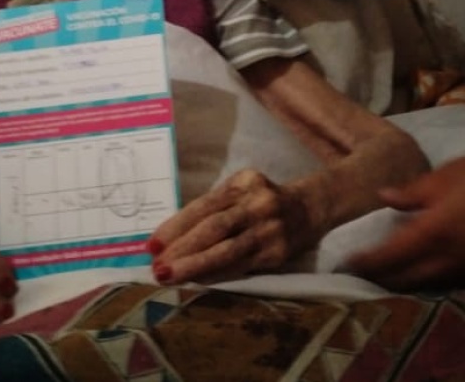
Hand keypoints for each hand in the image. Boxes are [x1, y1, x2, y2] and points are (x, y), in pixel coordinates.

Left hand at [148, 169, 325, 283]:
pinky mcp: (277, 253)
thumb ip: (214, 205)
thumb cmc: (263, 199)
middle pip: (213, 228)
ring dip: (194, 267)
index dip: (176, 226)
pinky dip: (216, 274)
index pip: (203, 206)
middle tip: (157, 266)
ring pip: (226, 251)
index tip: (153, 244)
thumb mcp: (242, 189)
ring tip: (170, 277)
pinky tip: (198, 280)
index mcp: (243, 183)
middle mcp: (257, 204)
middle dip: (181, 249)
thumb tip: (173, 235)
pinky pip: (241, 266)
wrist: (311, 207)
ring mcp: (269, 230)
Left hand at [344, 150, 464, 290]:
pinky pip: (450, 282)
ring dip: (405, 283)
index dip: (365, 262)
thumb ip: (410, 193)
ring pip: (428, 285)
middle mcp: (447, 260)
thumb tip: (382, 198)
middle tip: (361, 273)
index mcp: (432, 234)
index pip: (389, 257)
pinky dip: (431, 280)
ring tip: (387, 276)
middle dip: (380, 278)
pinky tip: (423, 272)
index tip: (346, 262)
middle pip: (405, 279)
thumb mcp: (442, 177)